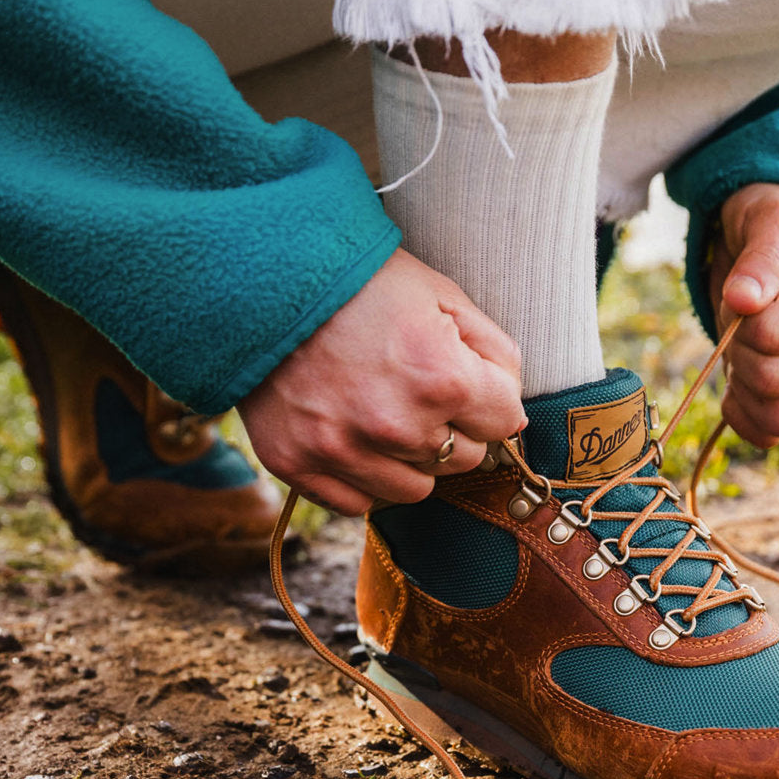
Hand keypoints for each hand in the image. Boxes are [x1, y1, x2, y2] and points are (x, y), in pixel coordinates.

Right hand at [238, 248, 524, 514]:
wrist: (263, 277)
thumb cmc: (360, 281)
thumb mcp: (442, 295)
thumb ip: (493, 352)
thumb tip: (514, 409)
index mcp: (441, 378)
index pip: (505, 422)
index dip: (491, 396)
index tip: (467, 377)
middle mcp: (395, 425)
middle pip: (464, 458)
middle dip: (454, 426)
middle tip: (419, 387)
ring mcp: (343, 450)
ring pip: (417, 488)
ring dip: (412, 456)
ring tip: (385, 409)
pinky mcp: (299, 465)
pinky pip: (359, 501)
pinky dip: (365, 476)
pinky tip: (354, 434)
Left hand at [710, 184, 778, 448]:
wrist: (776, 235)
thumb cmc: (778, 220)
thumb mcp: (772, 219)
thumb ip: (762, 258)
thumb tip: (745, 300)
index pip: (778, 337)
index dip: (744, 322)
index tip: (742, 292)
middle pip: (774, 383)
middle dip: (738, 350)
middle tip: (737, 316)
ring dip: (742, 389)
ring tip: (737, 351)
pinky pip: (769, 431)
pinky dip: (742, 417)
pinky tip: (732, 385)